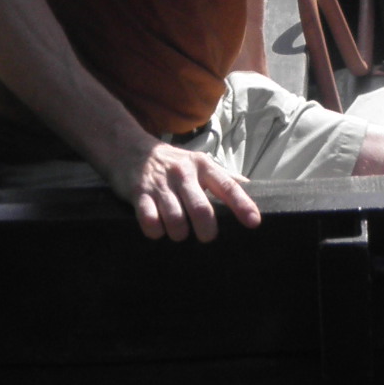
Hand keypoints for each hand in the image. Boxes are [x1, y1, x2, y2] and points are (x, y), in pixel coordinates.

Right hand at [122, 139, 260, 241]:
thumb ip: (223, 177)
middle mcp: (183, 173)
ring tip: (179, 231)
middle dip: (206, 231)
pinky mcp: (139, 193)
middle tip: (205, 236)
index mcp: (203, 166)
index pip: (227, 186)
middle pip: (201, 210)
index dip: (242, 205)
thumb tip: (251, 187)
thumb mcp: (199, 163)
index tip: (254, 222)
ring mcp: (160, 184)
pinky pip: (150, 222)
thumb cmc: (172, 162)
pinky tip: (158, 228)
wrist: (129, 148)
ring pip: (176, 221)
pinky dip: (156, 232)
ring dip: (179, 234)